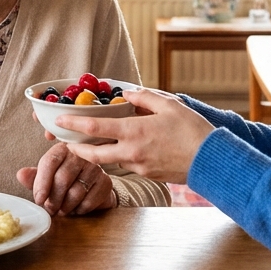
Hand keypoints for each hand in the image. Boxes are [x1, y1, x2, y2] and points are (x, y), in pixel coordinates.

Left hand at [15, 143, 116, 215]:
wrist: (93, 186)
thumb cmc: (66, 179)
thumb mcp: (47, 177)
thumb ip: (34, 177)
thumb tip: (20, 174)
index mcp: (63, 149)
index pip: (50, 162)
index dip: (41, 183)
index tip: (38, 199)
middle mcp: (81, 154)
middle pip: (63, 179)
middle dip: (53, 199)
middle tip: (50, 209)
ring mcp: (95, 167)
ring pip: (76, 192)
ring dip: (65, 207)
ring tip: (61, 210)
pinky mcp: (106, 182)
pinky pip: (89, 201)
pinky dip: (79, 210)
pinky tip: (76, 208)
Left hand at [57, 88, 213, 183]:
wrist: (210, 161)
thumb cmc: (192, 129)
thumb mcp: (169, 105)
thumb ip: (144, 97)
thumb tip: (126, 95)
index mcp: (134, 132)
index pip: (94, 128)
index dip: (73, 124)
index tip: (59, 121)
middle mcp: (131, 152)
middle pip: (93, 155)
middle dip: (77, 149)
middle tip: (67, 143)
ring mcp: (139, 166)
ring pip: (109, 161)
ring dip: (97, 154)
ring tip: (91, 144)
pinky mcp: (148, 175)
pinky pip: (127, 165)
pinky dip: (118, 157)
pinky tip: (123, 149)